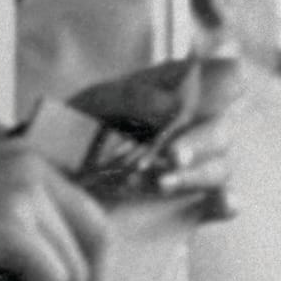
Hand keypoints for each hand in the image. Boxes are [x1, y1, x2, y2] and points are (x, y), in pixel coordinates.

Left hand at [66, 43, 240, 215]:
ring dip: (195, 174)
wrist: (53, 172)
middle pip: (221, 130)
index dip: (226, 83)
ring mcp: (195, 166)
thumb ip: (136, 98)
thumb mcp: (97, 102)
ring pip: (219, 167)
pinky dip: (228, 202)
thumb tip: (175, 105)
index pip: (227, 78)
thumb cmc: (78, 125)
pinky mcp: (192, 201)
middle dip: (199, 142)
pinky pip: (223, 202)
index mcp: (178, 91)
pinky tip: (223, 202)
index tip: (204, 96)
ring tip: (160, 182)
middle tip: (171, 154)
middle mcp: (195, 127)